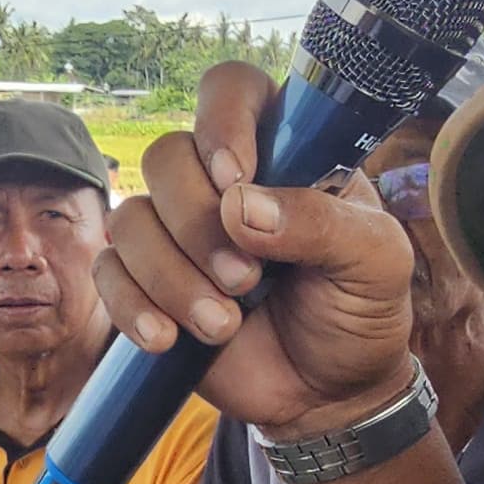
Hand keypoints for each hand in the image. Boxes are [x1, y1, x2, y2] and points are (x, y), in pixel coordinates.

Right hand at [97, 62, 421, 439]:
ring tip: (222, 325)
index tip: (236, 178)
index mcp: (281, 152)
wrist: (329, 393)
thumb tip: (241, 205)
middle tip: (247, 280)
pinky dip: (134, 306)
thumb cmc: (360, 311)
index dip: (222, 122)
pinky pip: (109, 272)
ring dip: (172, 277)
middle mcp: (220, 181)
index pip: (232, 90)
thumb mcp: (374, 261)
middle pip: (166, 156)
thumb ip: (323, 224)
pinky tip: (169, 341)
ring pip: (130, 219)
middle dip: (197, 225)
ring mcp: (177, 231)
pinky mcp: (146, 281)